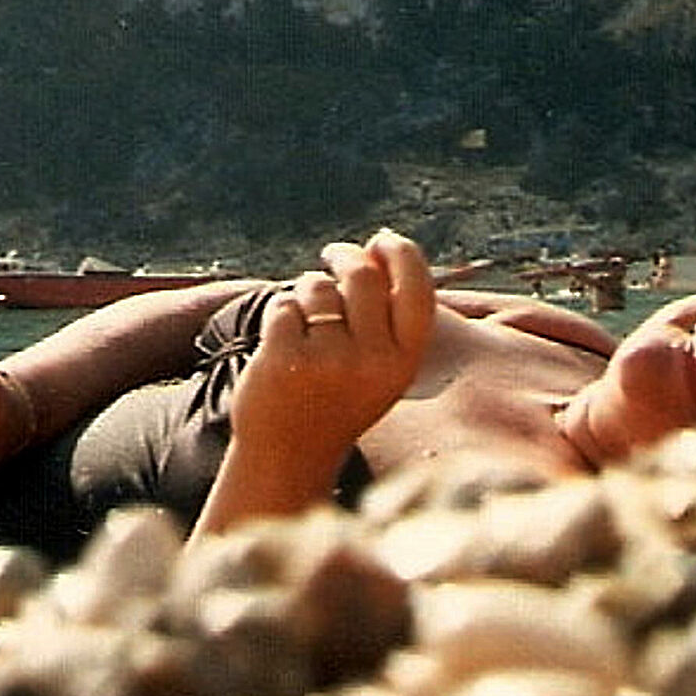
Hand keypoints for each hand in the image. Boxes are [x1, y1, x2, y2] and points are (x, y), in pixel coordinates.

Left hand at [226, 230, 436, 475]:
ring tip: (306, 324)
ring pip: (316, 287)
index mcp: (404, 362)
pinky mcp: (285, 360)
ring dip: (306, 293)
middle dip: (344, 255)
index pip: (416, 289)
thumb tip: (375, 246)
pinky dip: (279, 316)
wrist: (290, 456)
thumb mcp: (381, 367)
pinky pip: (283, 307)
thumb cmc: (339, 397)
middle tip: (332, 255)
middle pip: (362, 275)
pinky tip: (282, 343)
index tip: (382, 239)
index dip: (402, 254)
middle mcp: (372, 361)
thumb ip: (387, 314)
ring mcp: (328, 361)